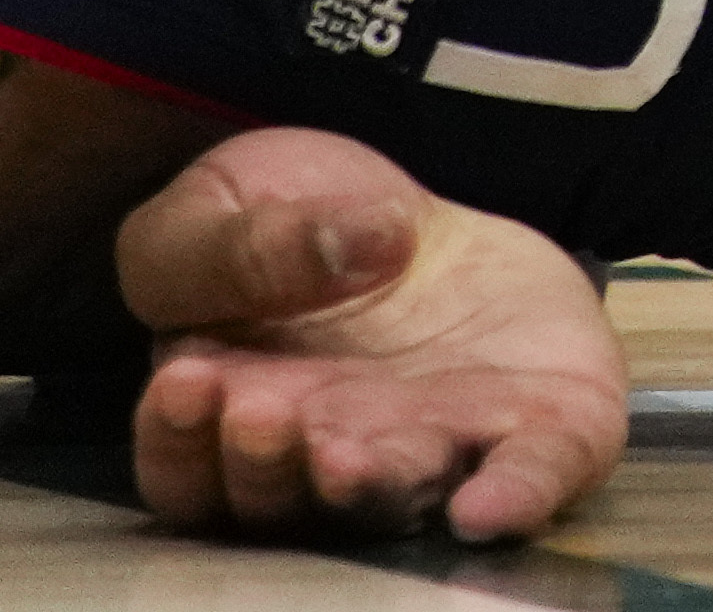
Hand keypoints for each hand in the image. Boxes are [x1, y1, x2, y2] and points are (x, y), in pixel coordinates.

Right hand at [115, 129, 627, 547]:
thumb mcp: (219, 206)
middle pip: (287, 504)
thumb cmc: (286, 225)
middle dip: (269, 472)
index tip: (185, 383)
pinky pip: (534, 473)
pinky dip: (517, 495)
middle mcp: (328, 455)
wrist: (403, 213)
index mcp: (232, 419)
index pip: (187, 473)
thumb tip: (343, 248)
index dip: (178, 443)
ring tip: (343, 459)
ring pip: (395, 498)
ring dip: (368, 490)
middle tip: (263, 415)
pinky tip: (491, 507)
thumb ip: (234, 247)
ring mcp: (433, 445)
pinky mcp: (534, 421)